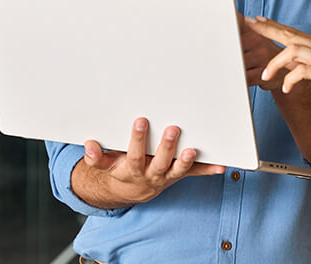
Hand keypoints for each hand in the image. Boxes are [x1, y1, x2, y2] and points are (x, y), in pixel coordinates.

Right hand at [81, 117, 224, 205]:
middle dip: (166, 146)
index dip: (137, 139)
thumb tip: (89, 145)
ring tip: (192, 150)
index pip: (134, 154)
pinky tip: (221, 166)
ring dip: (187, 161)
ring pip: (178, 170)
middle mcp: (152, 174)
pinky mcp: (179, 175)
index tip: (140, 120)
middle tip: (173, 128)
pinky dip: (208, 170)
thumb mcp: (105, 165)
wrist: (132, 190)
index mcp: (132, 169)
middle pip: (159, 162)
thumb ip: (97, 157)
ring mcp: (167, 176)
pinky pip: (195, 173)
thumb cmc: (120, 169)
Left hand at [243, 16, 310, 114]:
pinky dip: (291, 79)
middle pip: (289, 34)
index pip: (292, 31)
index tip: (256, 20)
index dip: (273, 25)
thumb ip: (309, 61)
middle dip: (267, 29)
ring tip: (265, 74)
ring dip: (276, 62)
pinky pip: (304, 71)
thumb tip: (290, 62)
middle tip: (249, 25)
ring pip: (293, 50)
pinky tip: (286, 88)